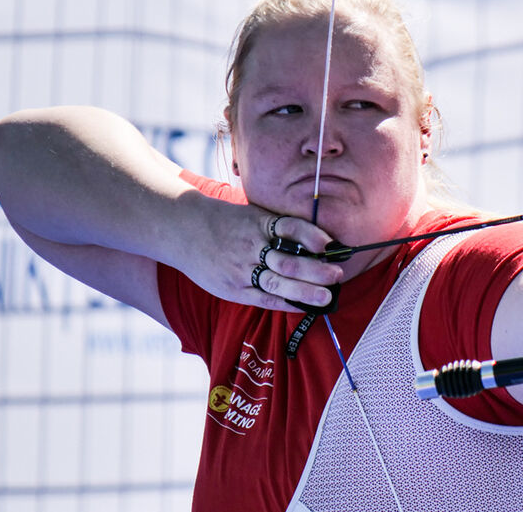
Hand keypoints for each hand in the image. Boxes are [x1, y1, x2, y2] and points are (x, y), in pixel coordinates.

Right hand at [183, 200, 343, 312]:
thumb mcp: (251, 215)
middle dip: (316, 270)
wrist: (184, 230)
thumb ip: (278, 227)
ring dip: (306, 291)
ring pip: (278, 284)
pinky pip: (264, 299)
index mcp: (258, 223)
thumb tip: (318, 241)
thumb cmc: (226, 222)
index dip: (312, 236)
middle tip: (337, 275)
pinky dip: (286, 303)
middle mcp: (251, 246)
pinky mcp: (233, 289)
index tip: (330, 244)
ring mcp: (241, 269)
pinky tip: (304, 306)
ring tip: (327, 297)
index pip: (291, 228)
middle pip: (289, 261)